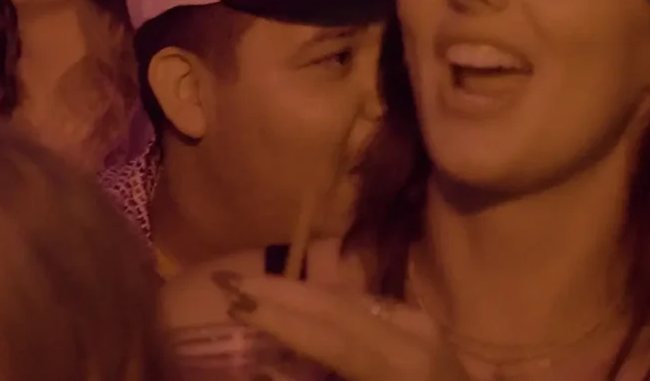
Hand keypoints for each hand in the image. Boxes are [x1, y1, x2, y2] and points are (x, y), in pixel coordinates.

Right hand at [220, 272, 469, 380]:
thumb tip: (267, 368)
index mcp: (400, 366)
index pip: (330, 333)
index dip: (280, 316)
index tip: (233, 301)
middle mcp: (412, 335)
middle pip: (336, 303)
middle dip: (279, 291)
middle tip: (229, 281)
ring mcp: (420, 326)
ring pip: (350, 299)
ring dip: (299, 293)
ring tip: (254, 289)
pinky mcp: (421, 326)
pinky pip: (364, 308)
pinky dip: (326, 305)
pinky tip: (300, 305)